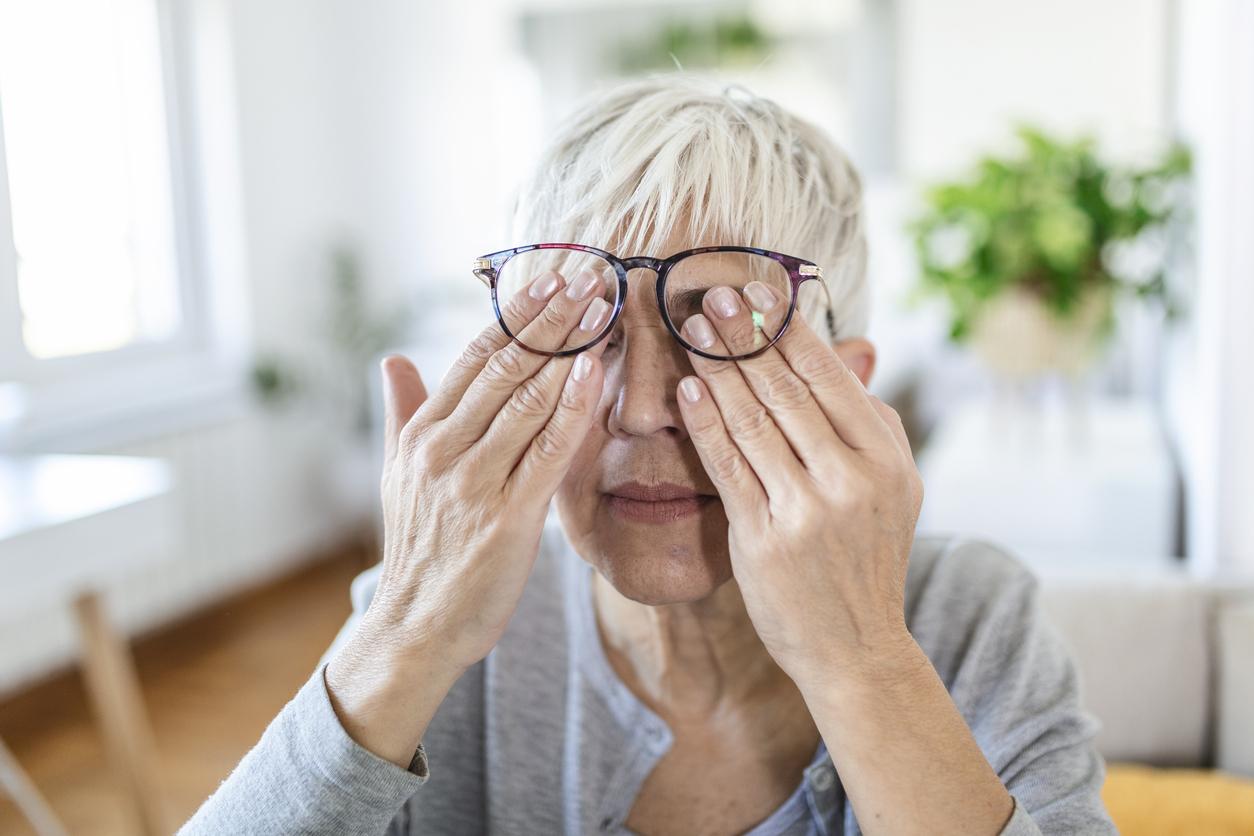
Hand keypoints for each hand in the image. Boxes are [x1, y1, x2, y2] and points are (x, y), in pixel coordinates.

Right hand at [325, 268, 609, 764]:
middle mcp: (444, 450)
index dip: (517, 315)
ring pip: (529, 400)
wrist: (415, 627)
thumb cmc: (419, 548)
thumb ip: (400, 412)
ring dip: (570, 349)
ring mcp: (475, 483)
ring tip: (603, 307)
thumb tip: (393, 358)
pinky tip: (598, 370)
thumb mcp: (397, 475)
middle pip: (506, 367)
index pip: (475, 358)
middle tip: (590, 275)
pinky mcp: (508, 518)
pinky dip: (575, 408)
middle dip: (551, 317)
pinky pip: (548, 451)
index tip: (551, 279)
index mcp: (422, 434)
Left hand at [674, 282, 923, 690]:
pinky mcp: (765, 538)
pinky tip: (688, 391)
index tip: (756, 290)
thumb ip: (873, 420)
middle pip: (785, 390)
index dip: (787, 329)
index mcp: (885, 457)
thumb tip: (852, 350)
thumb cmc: (867, 557)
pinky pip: (728, 467)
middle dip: (744, 336)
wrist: (856, 646)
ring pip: (752, 420)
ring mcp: (807, 509)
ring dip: (717, 368)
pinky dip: (706, 424)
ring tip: (691, 329)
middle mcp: (851, 478)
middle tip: (710, 294)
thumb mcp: (894, 486)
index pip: (828, 376)